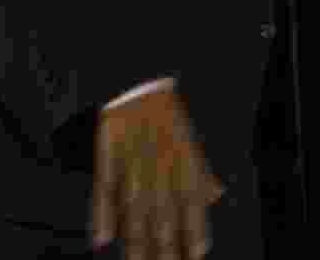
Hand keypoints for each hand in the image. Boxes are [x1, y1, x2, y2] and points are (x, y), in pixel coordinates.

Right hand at [90, 86, 225, 258]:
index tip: (195, 255)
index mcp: (184, 154)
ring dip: (135, 238)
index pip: (191, 199)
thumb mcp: (192, 136)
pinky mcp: (109, 147)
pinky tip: (103, 238)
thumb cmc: (168, 114)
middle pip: (162, 210)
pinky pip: (104, 184)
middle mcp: (161, 158)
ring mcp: (134, 154)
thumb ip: (202, 169)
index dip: (194, 229)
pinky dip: (102, 212)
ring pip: (134, 204)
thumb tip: (217, 195)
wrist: (142, 78)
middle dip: (164, 245)